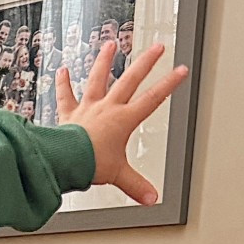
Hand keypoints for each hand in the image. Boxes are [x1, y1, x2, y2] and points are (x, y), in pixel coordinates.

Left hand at [57, 37, 187, 206]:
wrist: (63, 160)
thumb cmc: (88, 164)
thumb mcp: (118, 175)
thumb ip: (135, 186)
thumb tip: (151, 199)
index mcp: (123, 120)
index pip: (153, 99)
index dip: (169, 83)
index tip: (180, 69)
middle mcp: (107, 108)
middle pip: (130, 79)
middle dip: (146, 62)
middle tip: (156, 47)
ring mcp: (87, 108)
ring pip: (97, 78)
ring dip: (104, 61)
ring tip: (110, 43)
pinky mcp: (68, 113)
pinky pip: (65, 96)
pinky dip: (62, 84)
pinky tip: (62, 70)